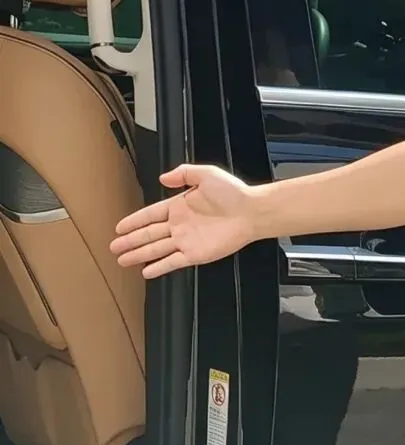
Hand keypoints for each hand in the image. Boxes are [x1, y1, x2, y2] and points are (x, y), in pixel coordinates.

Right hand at [110, 164, 260, 278]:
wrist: (251, 211)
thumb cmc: (234, 192)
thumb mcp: (206, 174)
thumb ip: (184, 173)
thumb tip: (163, 176)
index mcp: (180, 205)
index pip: (151, 214)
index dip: (135, 221)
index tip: (120, 226)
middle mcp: (180, 224)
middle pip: (149, 233)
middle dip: (130, 240)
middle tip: (114, 246)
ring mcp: (186, 240)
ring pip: (156, 249)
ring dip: (139, 254)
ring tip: (122, 259)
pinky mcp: (195, 254)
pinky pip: (172, 262)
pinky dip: (159, 267)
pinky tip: (146, 271)